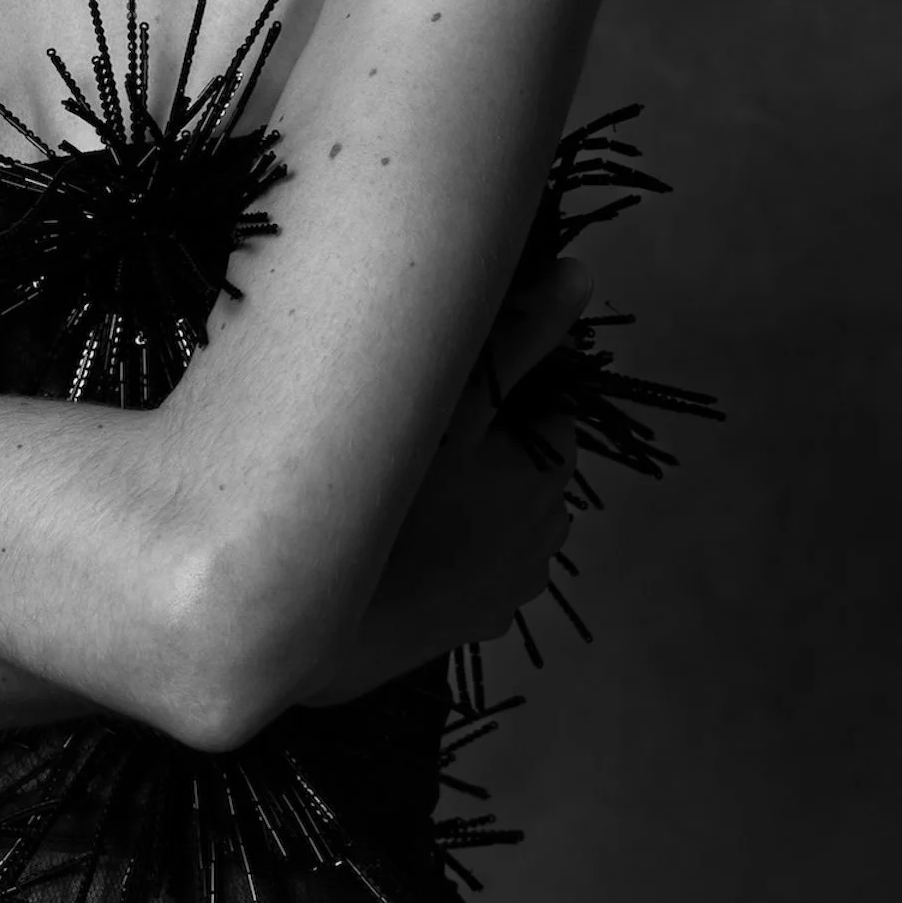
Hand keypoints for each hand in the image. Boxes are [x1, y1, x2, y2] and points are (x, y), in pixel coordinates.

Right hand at [296, 257, 590, 706]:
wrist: (321, 626)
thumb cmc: (387, 501)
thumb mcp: (450, 401)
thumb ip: (517, 336)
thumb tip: (579, 276)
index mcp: (549, 472)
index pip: (548, 403)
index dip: (498, 385)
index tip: (441, 384)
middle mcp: (547, 536)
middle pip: (524, 459)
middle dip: (484, 440)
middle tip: (408, 429)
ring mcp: (511, 589)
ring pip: (497, 513)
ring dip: (466, 495)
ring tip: (396, 483)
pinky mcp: (474, 624)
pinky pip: (471, 564)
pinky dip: (446, 547)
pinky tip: (395, 538)